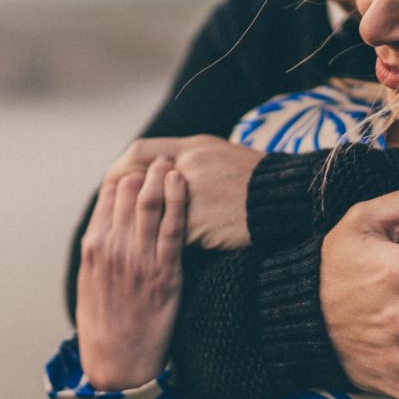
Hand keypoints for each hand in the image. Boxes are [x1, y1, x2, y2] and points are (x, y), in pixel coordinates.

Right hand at [76, 157, 187, 390]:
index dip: (125, 174)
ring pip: (150, 204)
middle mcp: (113, 249)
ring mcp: (139, 260)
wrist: (118, 362)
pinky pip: (173, 228)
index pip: (108, 195)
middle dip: (144, 169)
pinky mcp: (165, 273)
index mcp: (93, 247)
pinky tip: (182, 182)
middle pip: (129, 193)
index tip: (138, 164)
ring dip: (161, 177)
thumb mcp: (89, 282)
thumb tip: (106, 223)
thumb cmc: (105, 323)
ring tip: (172, 162)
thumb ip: (98, 249)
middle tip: (159, 156)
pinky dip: (178, 200)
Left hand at [104, 135, 263, 249]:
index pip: (140, 151)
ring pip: (151, 212)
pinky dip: (164, 243)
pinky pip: (169, 235)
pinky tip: (161, 251)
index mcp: (192, 147)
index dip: (124, 168)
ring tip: (138, 236)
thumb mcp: (219, 154)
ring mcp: (192, 196)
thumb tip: (158, 168)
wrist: (282, 201)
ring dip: (142, 225)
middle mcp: (188, 167)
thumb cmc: (253, 179)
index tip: (117, 183)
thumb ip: (187, 158)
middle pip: (139, 183)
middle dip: (126, 201)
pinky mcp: (198, 224)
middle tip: (119, 216)